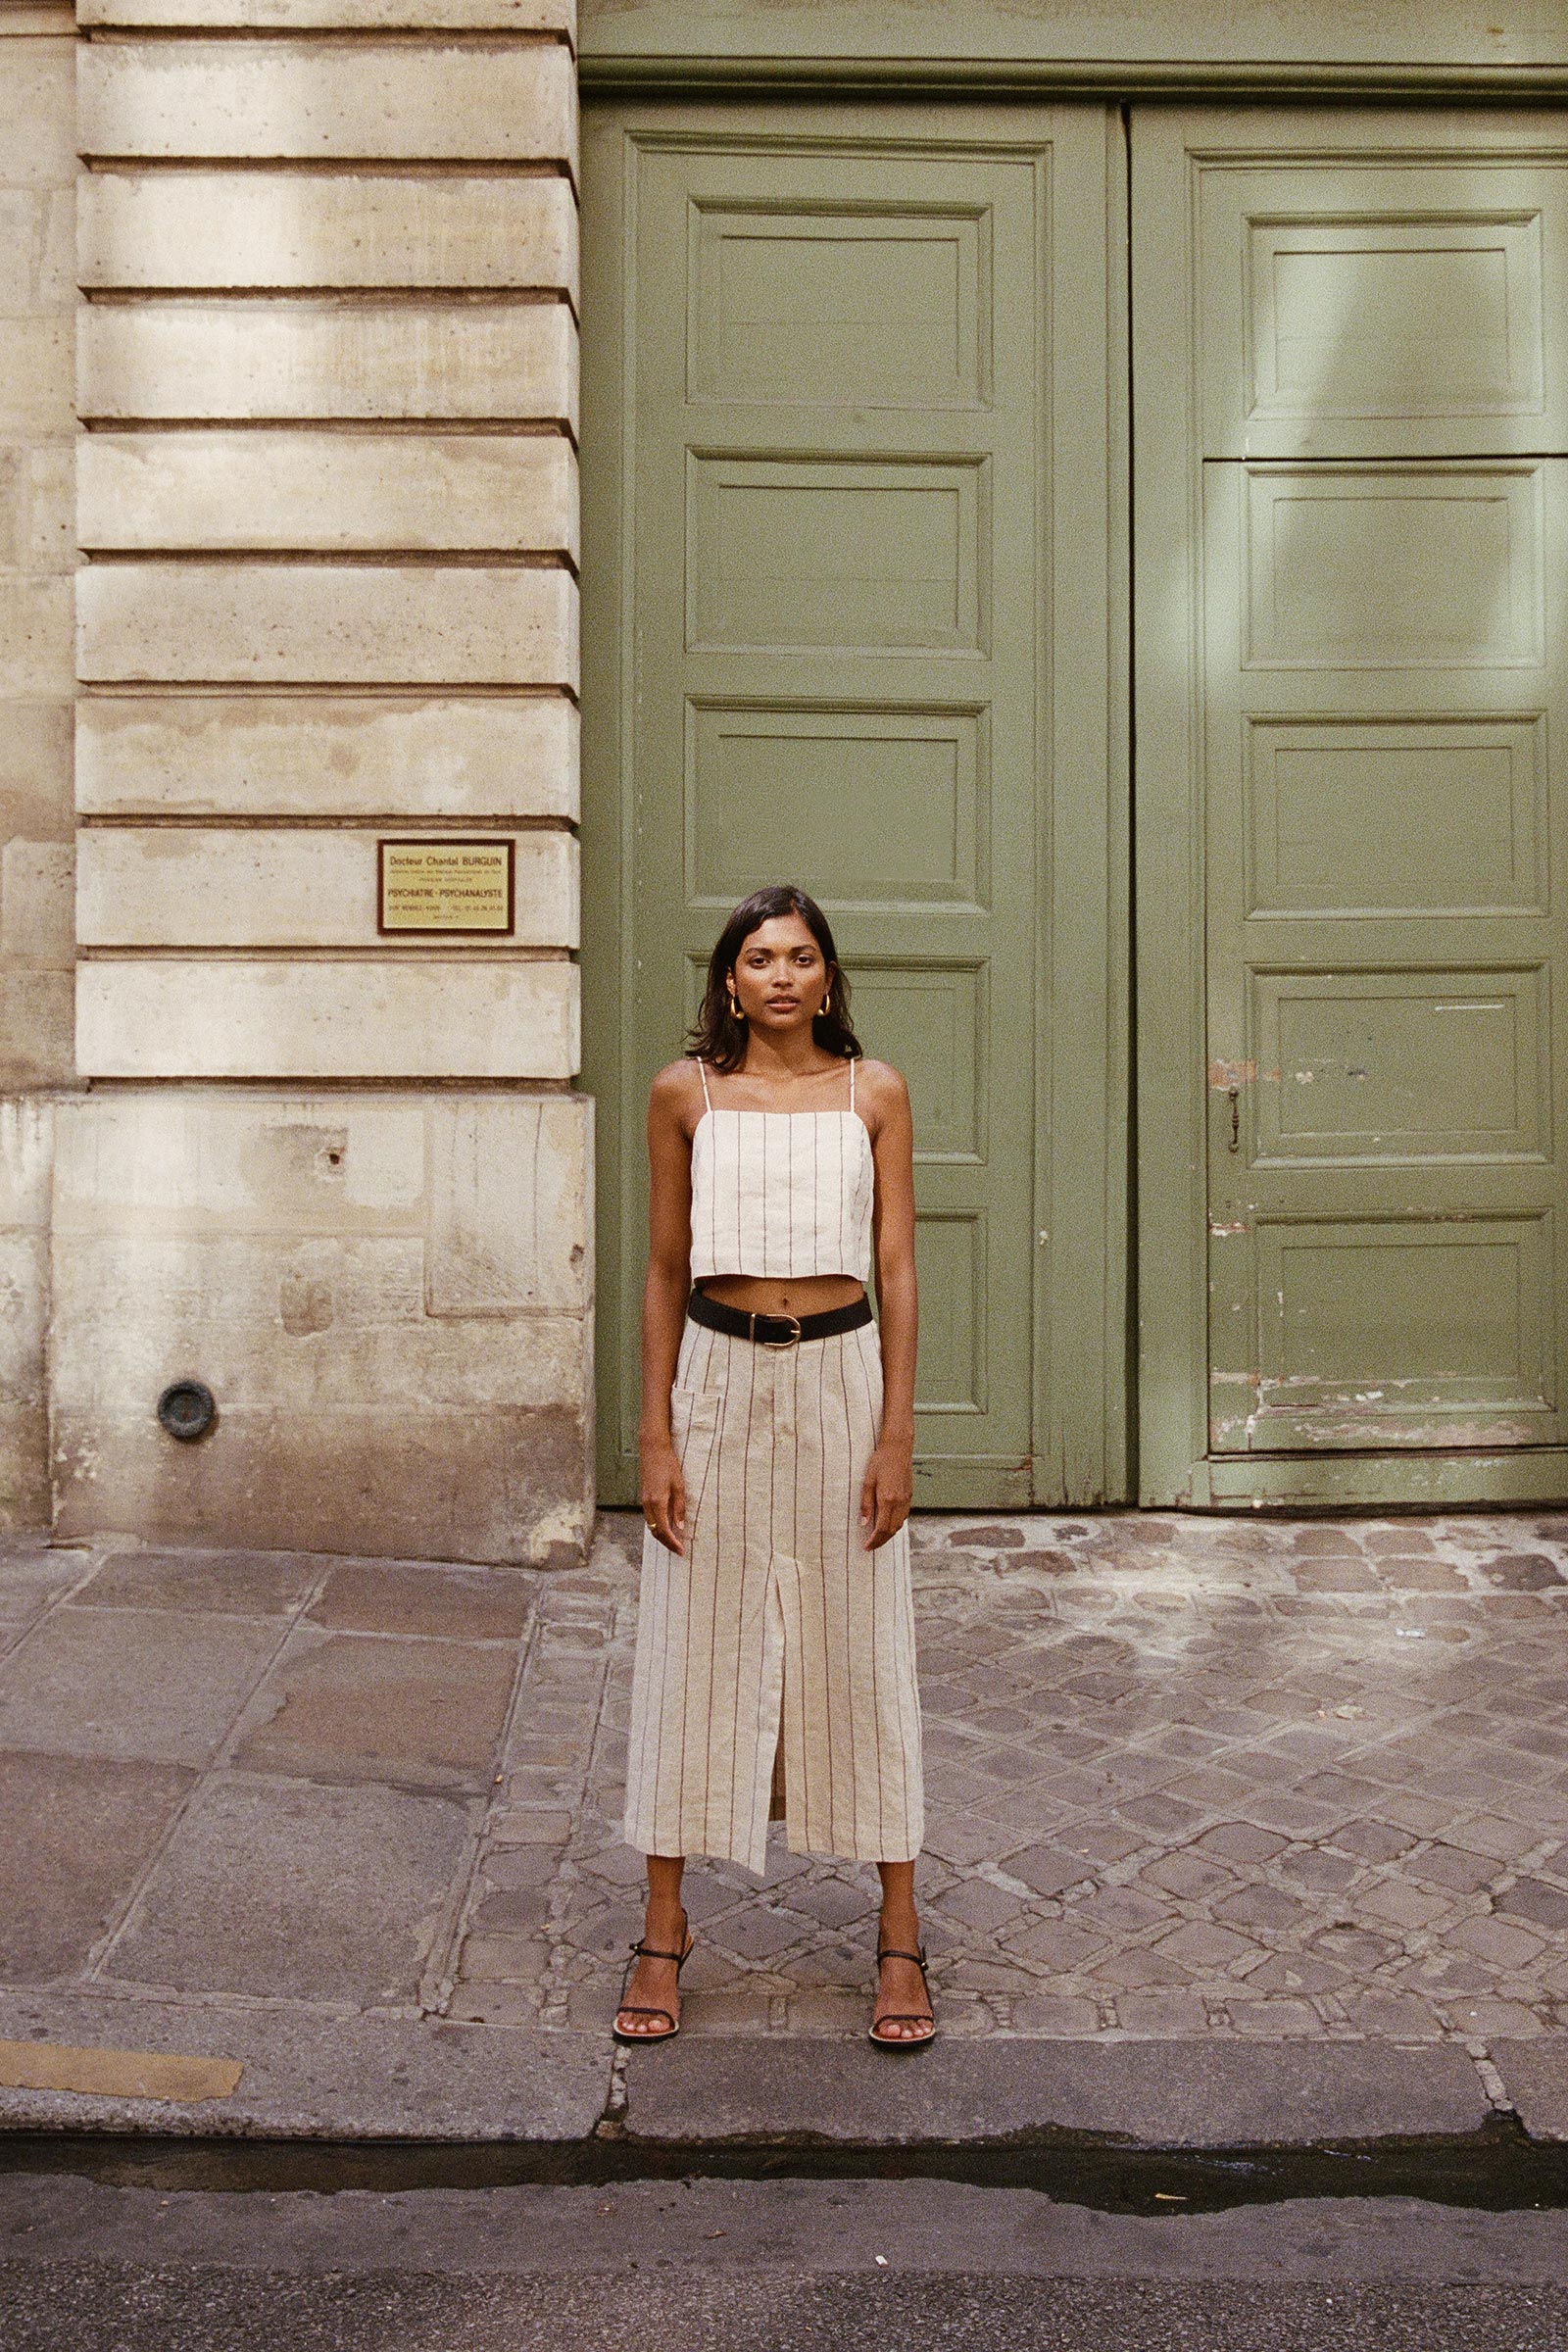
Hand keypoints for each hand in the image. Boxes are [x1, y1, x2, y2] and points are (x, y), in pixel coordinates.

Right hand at [640, 1440, 687, 1556]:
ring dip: (661, 1535)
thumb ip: (679, 1508)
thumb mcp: (679, 1486)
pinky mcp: (644, 1497)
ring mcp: (644, 1501)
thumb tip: (680, 1527)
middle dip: (666, 1543)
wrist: (652, 1449)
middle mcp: (648, 1504)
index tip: (681, 1550)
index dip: (672, 1543)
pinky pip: (649, 1517)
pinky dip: (657, 1526)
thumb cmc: (668, 1465)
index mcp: (657, 1502)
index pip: (663, 1530)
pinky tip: (666, 1526)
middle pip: (655, 1531)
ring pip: (650, 1525)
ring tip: (674, 1541)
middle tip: (678, 1550)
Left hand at [859, 1439, 912, 1551]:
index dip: (874, 1540)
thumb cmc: (880, 1462)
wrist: (898, 1449)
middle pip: (892, 1530)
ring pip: (899, 1524)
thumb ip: (866, 1504)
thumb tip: (863, 1523)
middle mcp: (899, 1502)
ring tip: (878, 1538)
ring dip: (889, 1534)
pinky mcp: (909, 1495)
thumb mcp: (867, 1481)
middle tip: (871, 1546)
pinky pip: (904, 1516)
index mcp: (887, 1499)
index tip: (866, 1546)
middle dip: (881, 1541)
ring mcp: (906, 1499)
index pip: (882, 1528)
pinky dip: (895, 1524)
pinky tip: (888, 1523)